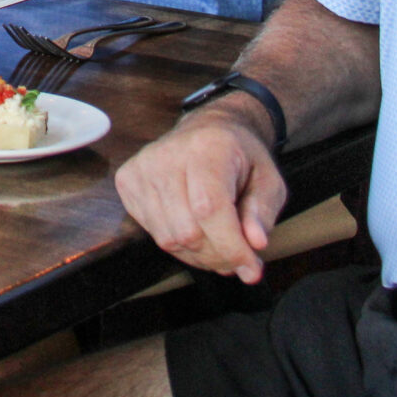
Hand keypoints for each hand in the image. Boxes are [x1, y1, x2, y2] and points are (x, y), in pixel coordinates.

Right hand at [114, 101, 287, 283]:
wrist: (208, 128)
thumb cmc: (240, 157)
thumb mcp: (269, 179)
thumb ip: (263, 211)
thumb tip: (255, 243)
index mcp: (207, 148)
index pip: (209, 208)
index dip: (230, 246)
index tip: (251, 268)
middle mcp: (167, 155)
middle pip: (188, 231)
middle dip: (218, 254)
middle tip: (239, 255)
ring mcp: (142, 168)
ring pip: (169, 239)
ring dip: (200, 254)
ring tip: (219, 243)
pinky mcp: (127, 181)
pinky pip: (154, 234)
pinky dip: (181, 245)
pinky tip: (196, 230)